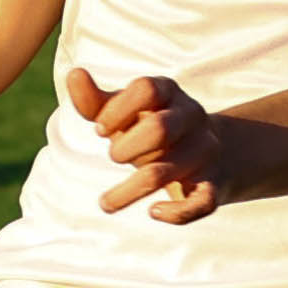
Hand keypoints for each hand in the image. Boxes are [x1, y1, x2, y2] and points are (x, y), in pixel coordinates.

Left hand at [69, 67, 232, 225]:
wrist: (210, 154)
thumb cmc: (150, 129)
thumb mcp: (122, 113)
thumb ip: (94, 100)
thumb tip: (74, 73)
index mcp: (169, 92)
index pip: (146, 88)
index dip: (117, 109)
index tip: (99, 129)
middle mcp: (192, 117)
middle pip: (160, 128)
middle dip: (128, 147)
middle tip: (114, 157)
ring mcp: (205, 151)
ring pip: (167, 172)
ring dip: (128, 190)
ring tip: (105, 203)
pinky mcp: (213, 185)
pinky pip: (202, 203)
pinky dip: (176, 213)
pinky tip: (153, 212)